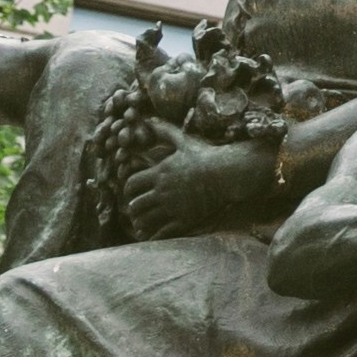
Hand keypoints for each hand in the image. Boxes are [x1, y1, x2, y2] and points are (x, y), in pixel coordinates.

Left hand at [118, 132, 271, 239]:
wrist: (228, 173)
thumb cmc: (206, 156)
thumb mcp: (183, 141)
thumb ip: (164, 131)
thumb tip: (148, 119)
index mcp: (160, 173)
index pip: (131, 185)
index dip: (128, 191)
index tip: (132, 193)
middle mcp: (163, 191)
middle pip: (135, 206)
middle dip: (133, 209)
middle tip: (136, 210)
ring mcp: (173, 207)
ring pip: (145, 221)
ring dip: (141, 223)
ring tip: (142, 224)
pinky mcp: (184, 220)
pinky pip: (161, 234)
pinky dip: (153, 236)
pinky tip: (153, 235)